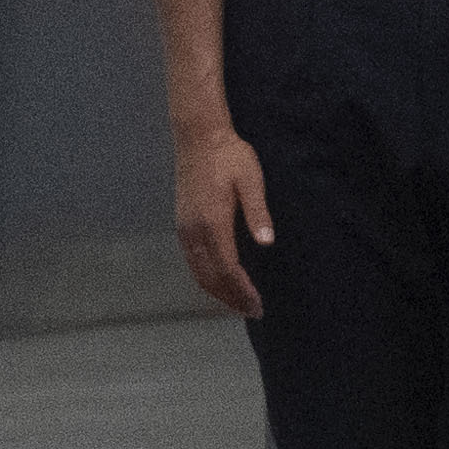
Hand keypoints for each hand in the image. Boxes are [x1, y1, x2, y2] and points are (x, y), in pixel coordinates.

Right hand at [174, 120, 271, 322]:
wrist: (199, 137)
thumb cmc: (230, 156)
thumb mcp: (251, 181)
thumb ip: (258, 213)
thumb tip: (267, 243)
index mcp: (212, 223)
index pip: (227, 269)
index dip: (242, 291)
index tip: (257, 304)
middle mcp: (194, 231)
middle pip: (210, 278)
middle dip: (230, 298)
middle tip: (252, 311)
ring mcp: (185, 229)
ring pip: (198, 272)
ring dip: (217, 292)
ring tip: (237, 303)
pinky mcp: (182, 224)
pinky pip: (192, 261)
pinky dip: (206, 278)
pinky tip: (219, 281)